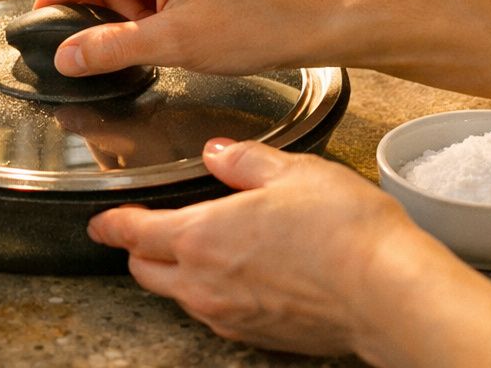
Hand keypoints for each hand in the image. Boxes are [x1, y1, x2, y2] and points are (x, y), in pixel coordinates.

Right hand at [37, 0, 332, 77]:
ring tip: (158, 43)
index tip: (40, 27)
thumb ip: (111, 48)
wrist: (312, 20)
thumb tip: (67, 56)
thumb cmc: (256, 24)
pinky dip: (148, 13)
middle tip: (106, 51)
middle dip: (98, 14)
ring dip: (127, 17)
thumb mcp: (173, 43)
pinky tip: (169, 35)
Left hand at [90, 140, 490, 365]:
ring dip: (177, 274)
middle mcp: (206, 284)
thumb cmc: (344, 229)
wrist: (389, 292)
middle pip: (147, 272)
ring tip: (201, 248)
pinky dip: (214, 294)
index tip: (101, 221)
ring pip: (180, 297)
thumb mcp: (292, 171)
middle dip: (139, 251)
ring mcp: (232, 317)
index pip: (134, 233)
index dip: (112, 225)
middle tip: (147, 231)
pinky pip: (218, 316)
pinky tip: (243, 274)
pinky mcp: (261, 337)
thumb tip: (217, 153)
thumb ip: (244, 160)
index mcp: (201, 237)